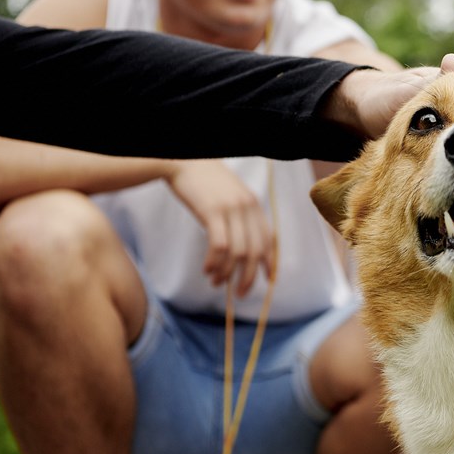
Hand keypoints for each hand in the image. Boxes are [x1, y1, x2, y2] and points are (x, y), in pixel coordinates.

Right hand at [163, 160, 276, 294]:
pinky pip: (219, 245)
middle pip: (255, 251)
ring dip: (227, 273)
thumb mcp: (230, 197)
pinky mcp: (212, 212)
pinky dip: (214, 262)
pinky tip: (207, 270)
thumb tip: (242, 247)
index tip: (267, 279)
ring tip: (216, 283)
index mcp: (254, 205)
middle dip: (248, 277)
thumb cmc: (204, 182)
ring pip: (238, 252)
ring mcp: (231, 209)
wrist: (184, 161)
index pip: (268, 239)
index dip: (269, 262)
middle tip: (240, 293)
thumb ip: (239, 216)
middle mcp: (247, 207)